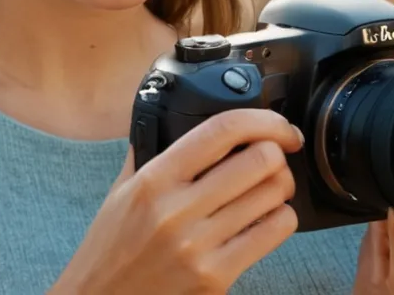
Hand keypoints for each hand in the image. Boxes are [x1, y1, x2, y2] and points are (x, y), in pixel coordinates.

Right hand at [52, 109, 302, 293]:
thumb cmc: (111, 249)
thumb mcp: (121, 191)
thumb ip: (150, 151)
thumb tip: (175, 115)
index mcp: (153, 180)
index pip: (222, 130)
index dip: (263, 120)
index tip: (279, 127)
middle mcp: (176, 211)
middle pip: (261, 161)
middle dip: (278, 156)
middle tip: (275, 160)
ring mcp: (198, 247)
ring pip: (274, 195)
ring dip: (282, 187)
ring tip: (270, 190)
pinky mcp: (215, 278)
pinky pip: (275, 232)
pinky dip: (281, 219)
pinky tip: (267, 219)